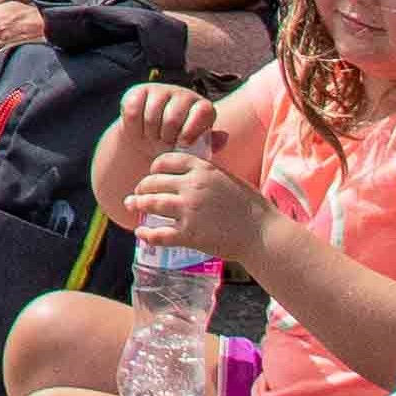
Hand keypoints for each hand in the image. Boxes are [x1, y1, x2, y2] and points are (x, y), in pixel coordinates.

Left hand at [110, 88, 266, 262]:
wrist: (263, 233)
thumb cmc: (251, 206)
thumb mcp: (229, 178)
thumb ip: (207, 173)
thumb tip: (189, 172)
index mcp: (203, 169)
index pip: (166, 161)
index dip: (155, 168)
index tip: (153, 175)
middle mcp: (192, 186)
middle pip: (153, 182)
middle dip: (142, 188)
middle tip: (137, 194)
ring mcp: (188, 211)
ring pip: (151, 204)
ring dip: (138, 205)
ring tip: (133, 207)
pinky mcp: (188, 235)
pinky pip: (158, 234)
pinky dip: (146, 234)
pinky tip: (141, 233)